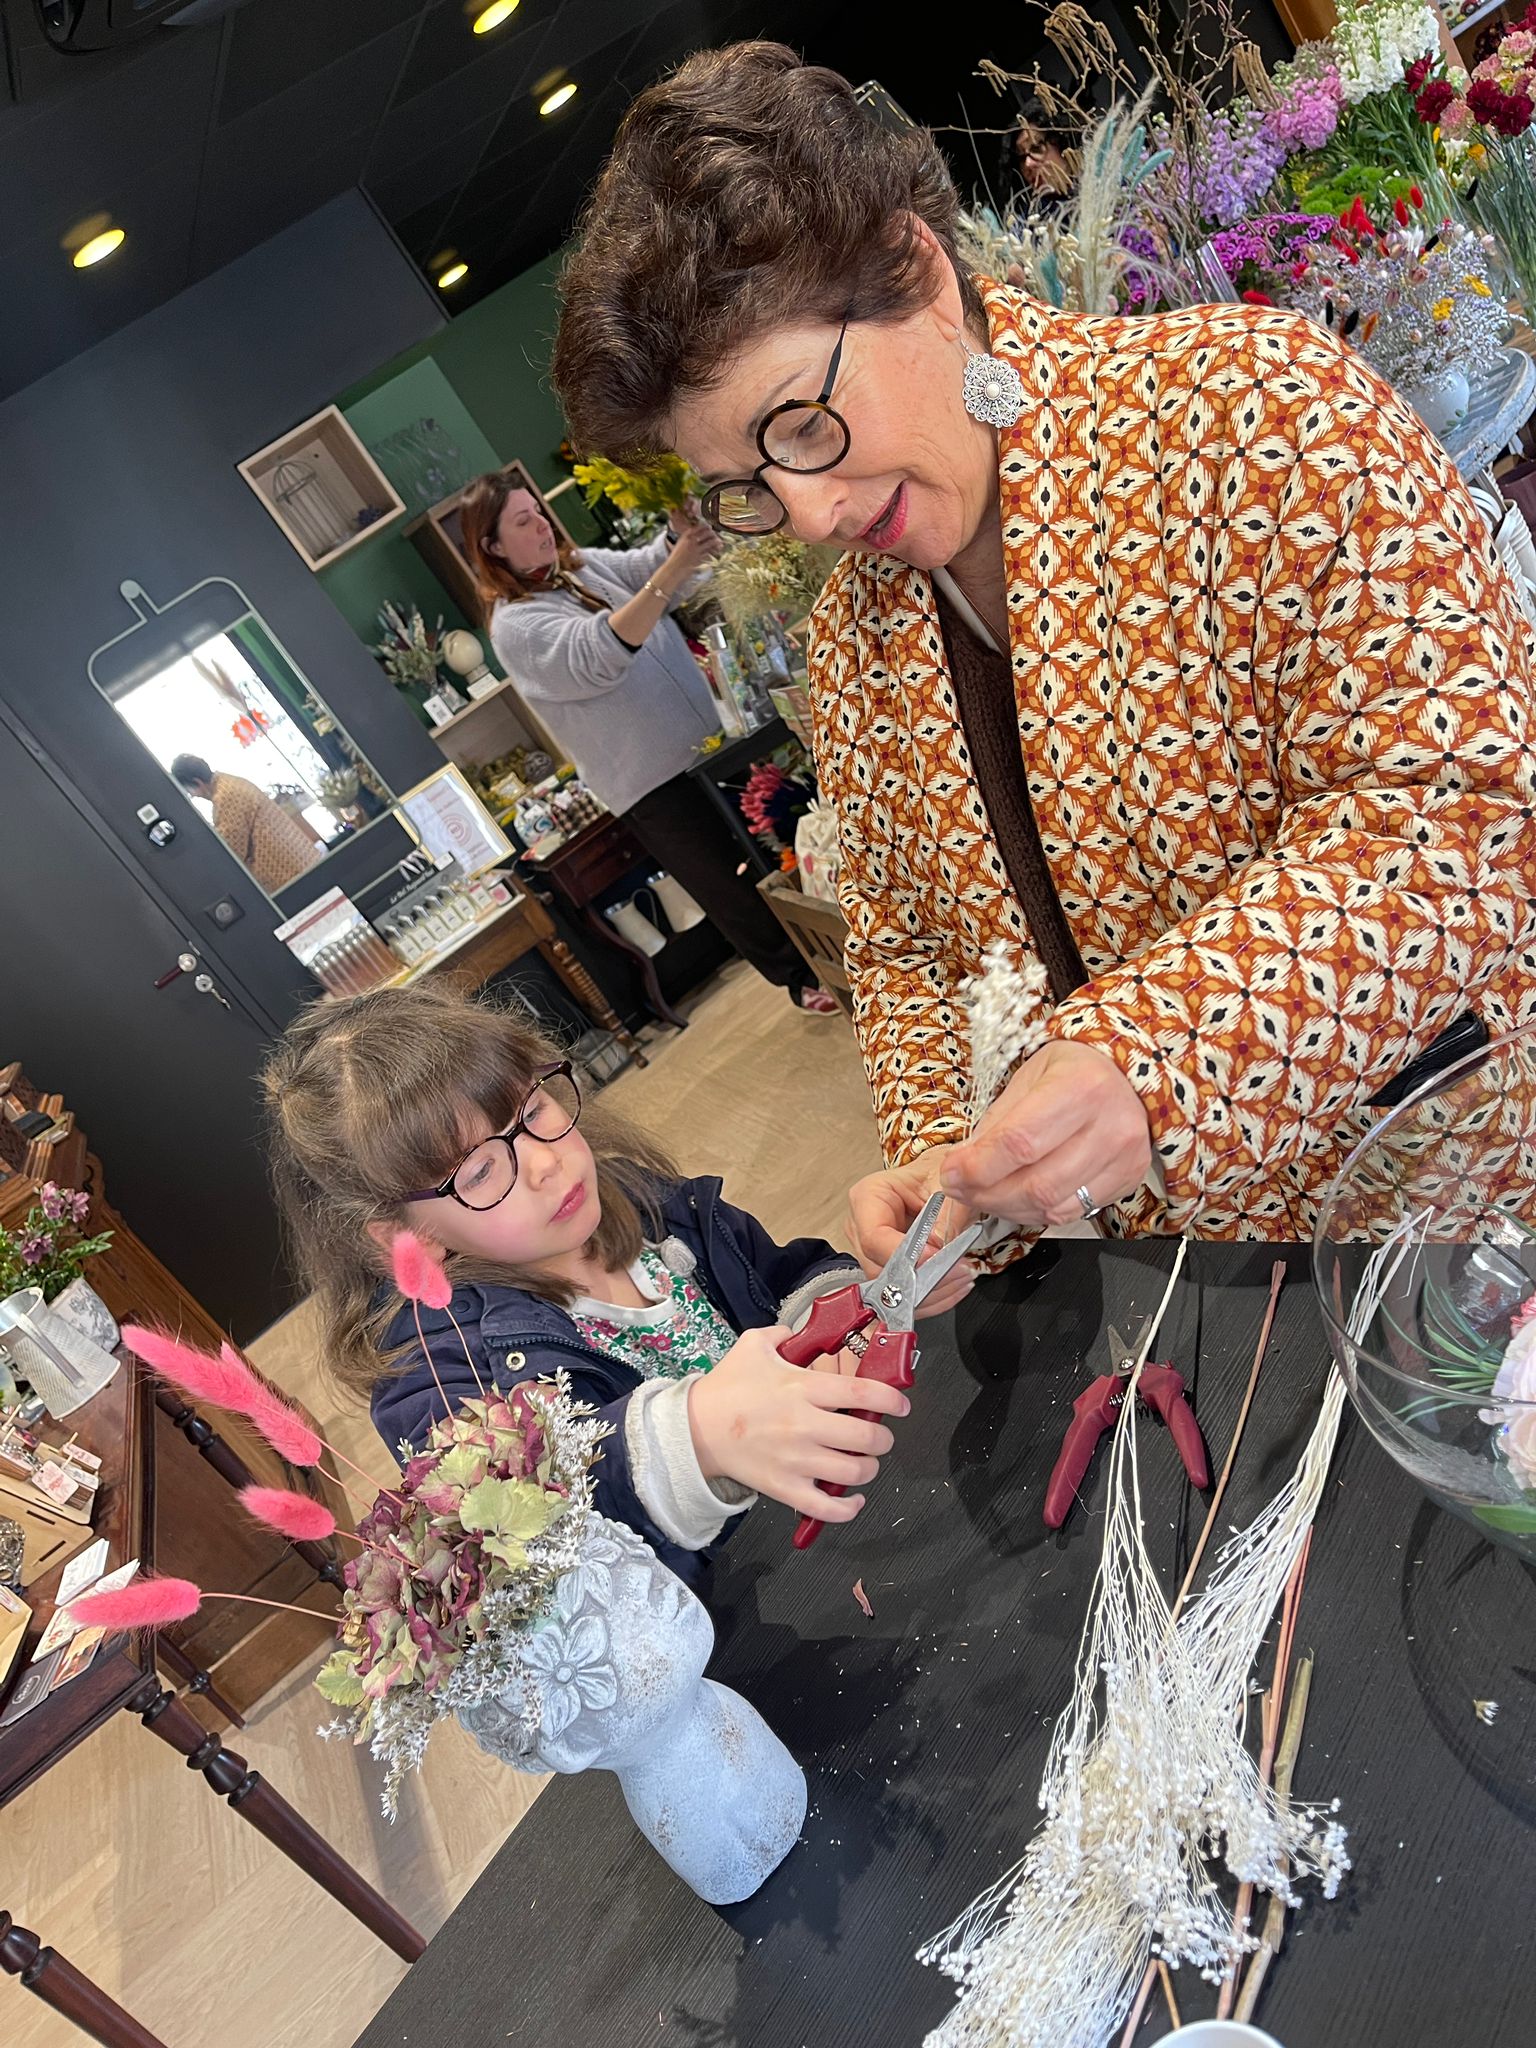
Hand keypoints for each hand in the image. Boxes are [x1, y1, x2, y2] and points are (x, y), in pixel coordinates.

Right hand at [668, 519, 718, 576]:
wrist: (673, 568)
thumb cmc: (675, 557)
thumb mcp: (680, 544)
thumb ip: (688, 538)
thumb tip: (697, 535)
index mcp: (686, 536)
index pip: (699, 527)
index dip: (706, 526)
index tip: (710, 527)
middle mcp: (691, 540)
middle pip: (706, 533)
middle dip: (713, 534)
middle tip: (716, 535)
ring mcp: (696, 549)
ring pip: (710, 543)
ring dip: (716, 542)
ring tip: (720, 542)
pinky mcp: (700, 558)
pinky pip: (710, 552)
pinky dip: (714, 551)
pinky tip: (717, 551)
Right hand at [687, 1325, 908, 1522]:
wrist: (694, 1427)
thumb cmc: (726, 1388)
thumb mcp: (754, 1345)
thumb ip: (785, 1334)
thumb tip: (806, 1332)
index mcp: (801, 1388)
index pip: (861, 1392)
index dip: (891, 1399)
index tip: (900, 1404)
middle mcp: (803, 1425)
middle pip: (866, 1437)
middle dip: (883, 1438)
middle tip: (879, 1435)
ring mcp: (795, 1460)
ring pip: (853, 1472)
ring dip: (868, 1468)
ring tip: (864, 1462)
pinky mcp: (784, 1487)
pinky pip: (826, 1508)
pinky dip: (848, 1509)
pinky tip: (853, 1500)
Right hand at [846, 1146, 975, 1318]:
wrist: (941, 1181)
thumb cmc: (936, 1176)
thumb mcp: (946, 1188)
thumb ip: (944, 1217)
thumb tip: (938, 1251)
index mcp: (868, 1197)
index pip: (875, 1238)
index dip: (906, 1255)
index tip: (937, 1257)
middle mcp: (862, 1227)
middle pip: (881, 1270)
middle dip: (923, 1279)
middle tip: (958, 1272)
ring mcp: (872, 1252)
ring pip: (892, 1289)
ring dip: (931, 1292)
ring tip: (962, 1278)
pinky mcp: (887, 1269)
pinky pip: (904, 1295)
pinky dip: (932, 1297)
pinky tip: (955, 1286)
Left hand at [941, 1042, 1151, 1230]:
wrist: (1126, 1075)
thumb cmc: (1073, 1071)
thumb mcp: (1028, 1078)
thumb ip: (995, 1124)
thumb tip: (961, 1167)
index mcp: (1081, 1087)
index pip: (1020, 1142)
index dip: (978, 1167)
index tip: (951, 1173)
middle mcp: (1111, 1125)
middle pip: (1036, 1184)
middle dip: (986, 1194)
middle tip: (960, 1188)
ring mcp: (1124, 1158)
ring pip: (1052, 1206)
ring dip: (1006, 1208)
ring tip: (984, 1195)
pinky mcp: (1128, 1180)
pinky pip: (1071, 1213)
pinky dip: (1035, 1212)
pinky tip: (1017, 1199)